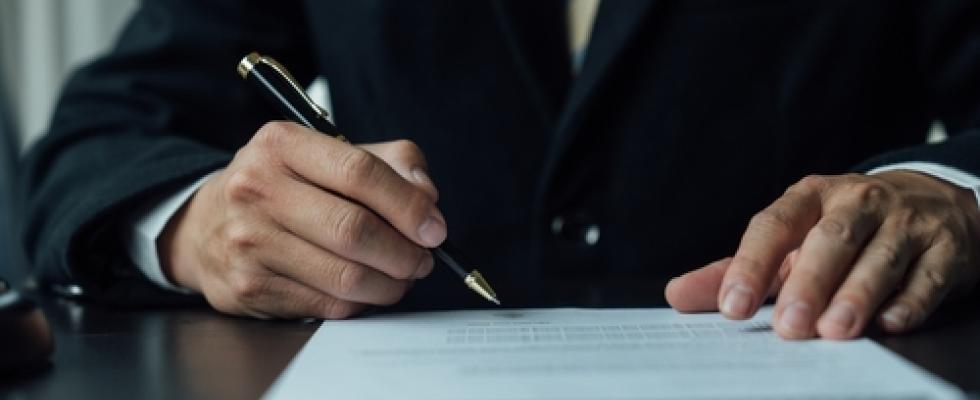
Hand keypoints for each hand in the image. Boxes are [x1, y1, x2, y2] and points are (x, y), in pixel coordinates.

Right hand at [159, 121, 444, 318]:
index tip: (434, 228)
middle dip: (405, 252)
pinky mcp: (250, 287)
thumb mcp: (326, 153)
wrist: (204, 225)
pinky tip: (367, 290)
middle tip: (423, 259)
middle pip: (354, 229)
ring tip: (402, 276)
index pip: (360, 172)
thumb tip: (427, 197)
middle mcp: (257, 189)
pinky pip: (328, 304)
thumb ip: (388, 162)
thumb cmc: (282, 186)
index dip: (408, 205)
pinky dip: (361, 302)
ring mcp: (249, 241)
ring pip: (345, 275)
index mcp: (281, 144)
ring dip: (390, 284)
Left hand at [666, 172, 979, 338]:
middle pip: (831, 238)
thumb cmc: (844, 229)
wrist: (931, 203)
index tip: (732, 307)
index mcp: (810, 198)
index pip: (773, 225)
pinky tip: (891, 322)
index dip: (751, 265)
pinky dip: (910, 300)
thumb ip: (736, 269)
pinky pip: (929, 275)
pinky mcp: (946, 247)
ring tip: (835, 330)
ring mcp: (906, 221)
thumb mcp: (790, 240)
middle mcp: (858, 201)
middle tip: (789, 326)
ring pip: (880, 256)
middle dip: (808, 283)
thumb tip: (677, 295)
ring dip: (857, 294)